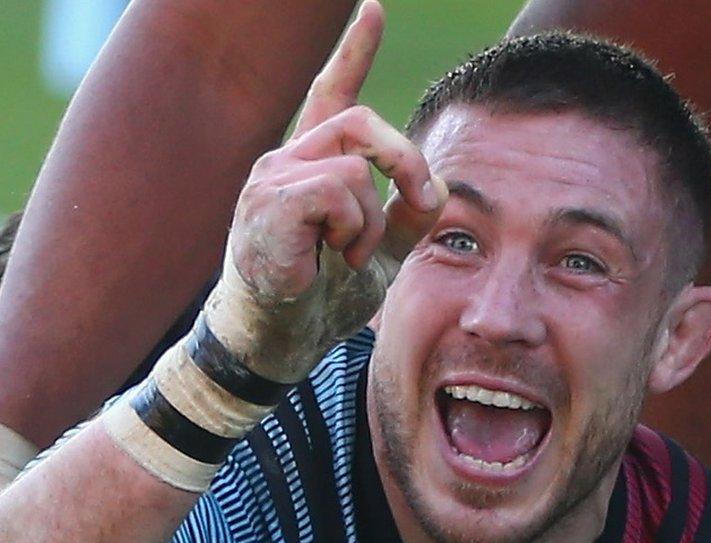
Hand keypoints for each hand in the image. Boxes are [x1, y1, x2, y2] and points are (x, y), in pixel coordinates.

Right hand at [206, 0, 445, 381]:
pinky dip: (353, 229)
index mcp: (309, 166)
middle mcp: (285, 161)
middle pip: (363, 123)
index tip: (374, 8)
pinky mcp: (268, 203)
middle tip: (421, 204)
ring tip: (349, 256)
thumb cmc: (318, 299)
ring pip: (356, 165)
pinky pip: (340, 190)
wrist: (275, 342)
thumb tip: (442, 190)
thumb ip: (408, 218)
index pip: (332, 94)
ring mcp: (271, 178)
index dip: (354, 50)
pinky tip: (331, 257)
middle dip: (406, 162)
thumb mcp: (379, 253)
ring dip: (372, 221)